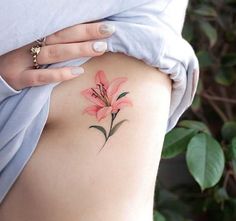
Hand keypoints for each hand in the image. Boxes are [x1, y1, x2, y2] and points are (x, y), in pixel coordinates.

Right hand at [0, 22, 114, 89]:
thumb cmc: (17, 57)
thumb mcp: (32, 44)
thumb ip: (53, 42)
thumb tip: (82, 40)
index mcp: (35, 34)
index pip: (63, 27)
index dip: (84, 25)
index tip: (105, 24)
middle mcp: (30, 44)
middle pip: (62, 36)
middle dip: (86, 32)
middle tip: (109, 30)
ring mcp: (23, 61)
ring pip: (54, 53)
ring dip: (78, 50)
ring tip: (100, 48)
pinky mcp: (18, 78)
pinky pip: (40, 77)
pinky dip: (59, 74)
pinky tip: (78, 72)